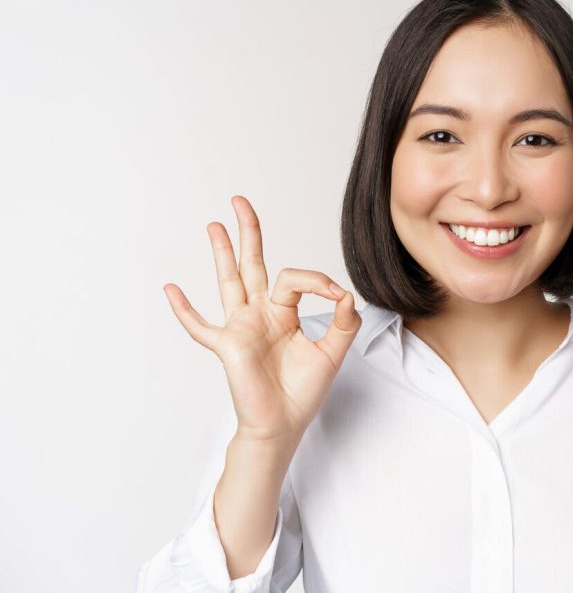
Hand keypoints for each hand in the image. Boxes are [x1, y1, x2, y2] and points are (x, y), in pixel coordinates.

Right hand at [163, 195, 361, 444]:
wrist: (283, 424)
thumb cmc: (303, 391)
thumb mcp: (332, 353)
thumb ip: (343, 323)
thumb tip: (347, 295)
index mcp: (284, 313)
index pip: (295, 279)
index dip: (318, 281)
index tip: (338, 296)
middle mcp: (260, 314)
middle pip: (252, 265)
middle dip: (249, 233)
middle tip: (240, 201)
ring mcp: (240, 328)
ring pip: (229, 282)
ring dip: (222, 253)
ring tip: (214, 225)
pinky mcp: (227, 346)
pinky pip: (200, 326)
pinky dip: (185, 309)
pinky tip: (171, 288)